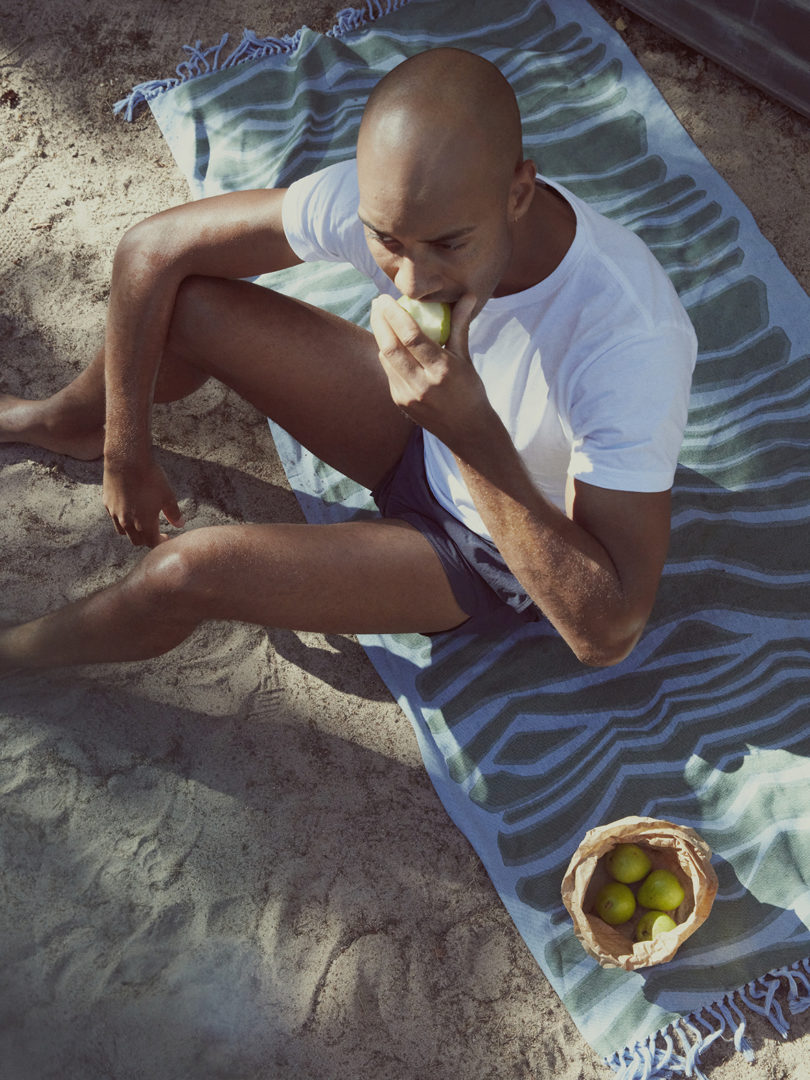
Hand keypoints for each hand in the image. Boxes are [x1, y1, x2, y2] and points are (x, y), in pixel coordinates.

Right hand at [102, 455, 183, 546]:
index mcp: (144, 524)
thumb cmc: (150, 477)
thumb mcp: (167, 495)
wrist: (126, 460)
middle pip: (137, 541)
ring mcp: (115, 514)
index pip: (152, 543)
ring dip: (133, 531)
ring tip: (141, 522)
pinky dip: (122, 519)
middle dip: (147, 539)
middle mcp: (127, 523)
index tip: (166, 537)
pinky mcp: (107, 504)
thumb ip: (174, 513)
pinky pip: (115, 518)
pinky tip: (129, 509)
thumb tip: (180, 524)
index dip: (161, 542)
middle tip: (156, 531)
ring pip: (123, 532)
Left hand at [369, 293, 491, 448]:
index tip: (386, 298)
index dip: (395, 315)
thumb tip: (467, 296)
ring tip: (379, 317)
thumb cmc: (470, 390)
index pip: (411, 337)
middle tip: (376, 302)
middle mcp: (422, 385)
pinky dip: (387, 353)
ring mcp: (408, 396)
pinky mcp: (400, 403)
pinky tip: (387, 341)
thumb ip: (460, 326)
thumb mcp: (466, 358)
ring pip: (386, 359)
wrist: (467, 430)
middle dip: (379, 321)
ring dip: (380, 336)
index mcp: (442, 370)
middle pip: (391, 347)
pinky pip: (388, 372)